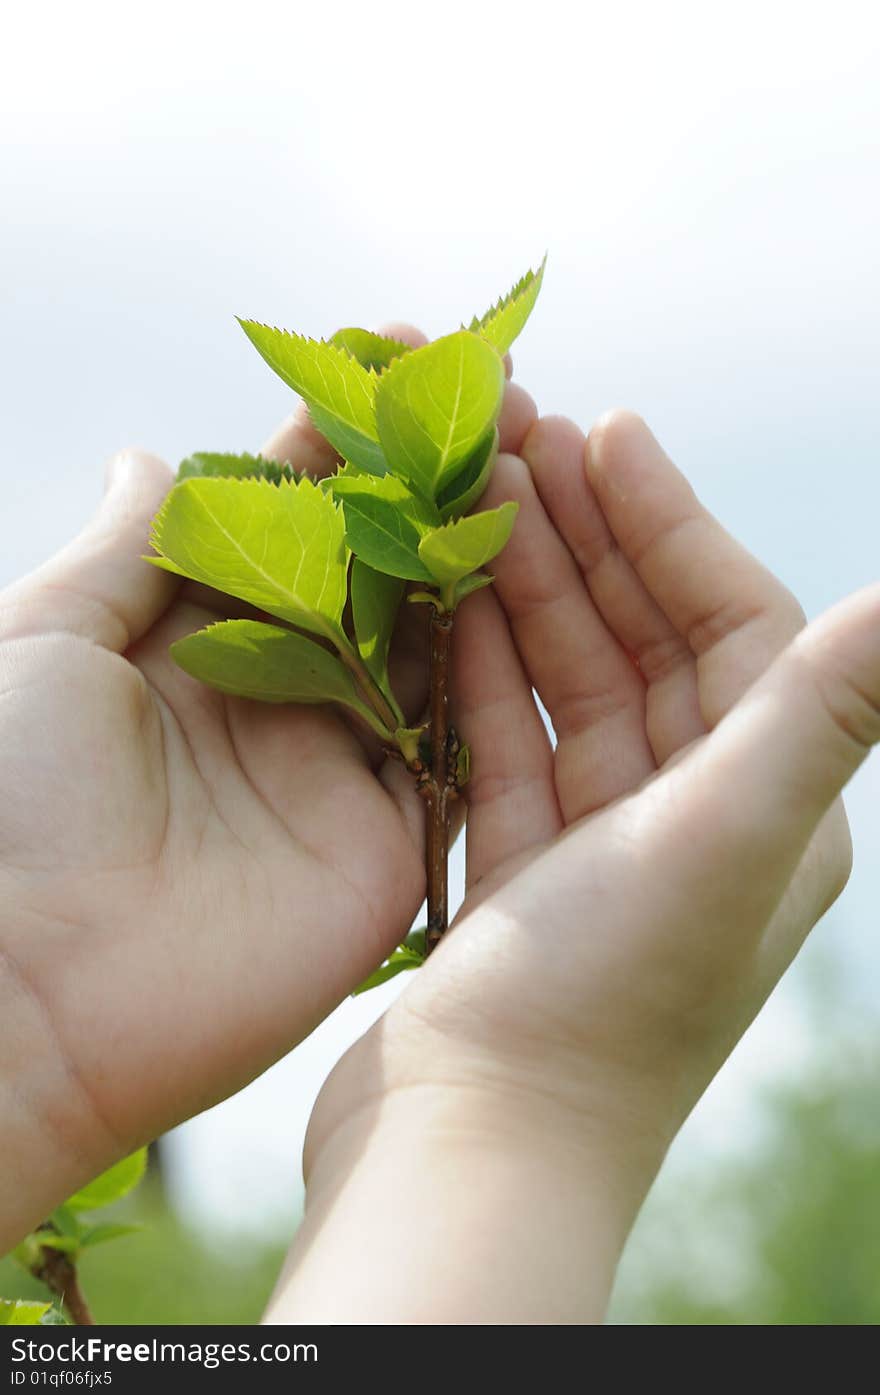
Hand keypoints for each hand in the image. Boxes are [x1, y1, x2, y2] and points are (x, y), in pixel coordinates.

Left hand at [0, 328, 538, 1245]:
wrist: (19, 995)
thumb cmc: (2, 801)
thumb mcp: (44, 641)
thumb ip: (125, 554)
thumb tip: (155, 453)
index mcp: (191, 644)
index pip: (287, 518)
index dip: (338, 434)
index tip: (396, 349)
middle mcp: (276, 699)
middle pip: (374, 570)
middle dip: (431, 476)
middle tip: (495, 383)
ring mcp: (336, 773)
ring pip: (429, 645)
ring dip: (478, 551)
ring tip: (527, 451)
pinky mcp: (383, 848)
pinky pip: (457, 747)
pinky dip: (495, 669)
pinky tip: (536, 580)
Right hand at [278, 412, 869, 1322]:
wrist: (472, 1148)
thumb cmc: (606, 1003)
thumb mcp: (731, 839)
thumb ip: (823, 711)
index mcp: (770, 803)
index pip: (731, 623)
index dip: (671, 522)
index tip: (605, 430)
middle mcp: (695, 816)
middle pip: (642, 639)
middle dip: (587, 534)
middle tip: (518, 432)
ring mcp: (600, 843)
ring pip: (566, 680)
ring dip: (526, 587)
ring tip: (471, 492)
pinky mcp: (514, 867)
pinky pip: (502, 737)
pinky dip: (477, 667)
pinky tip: (442, 598)